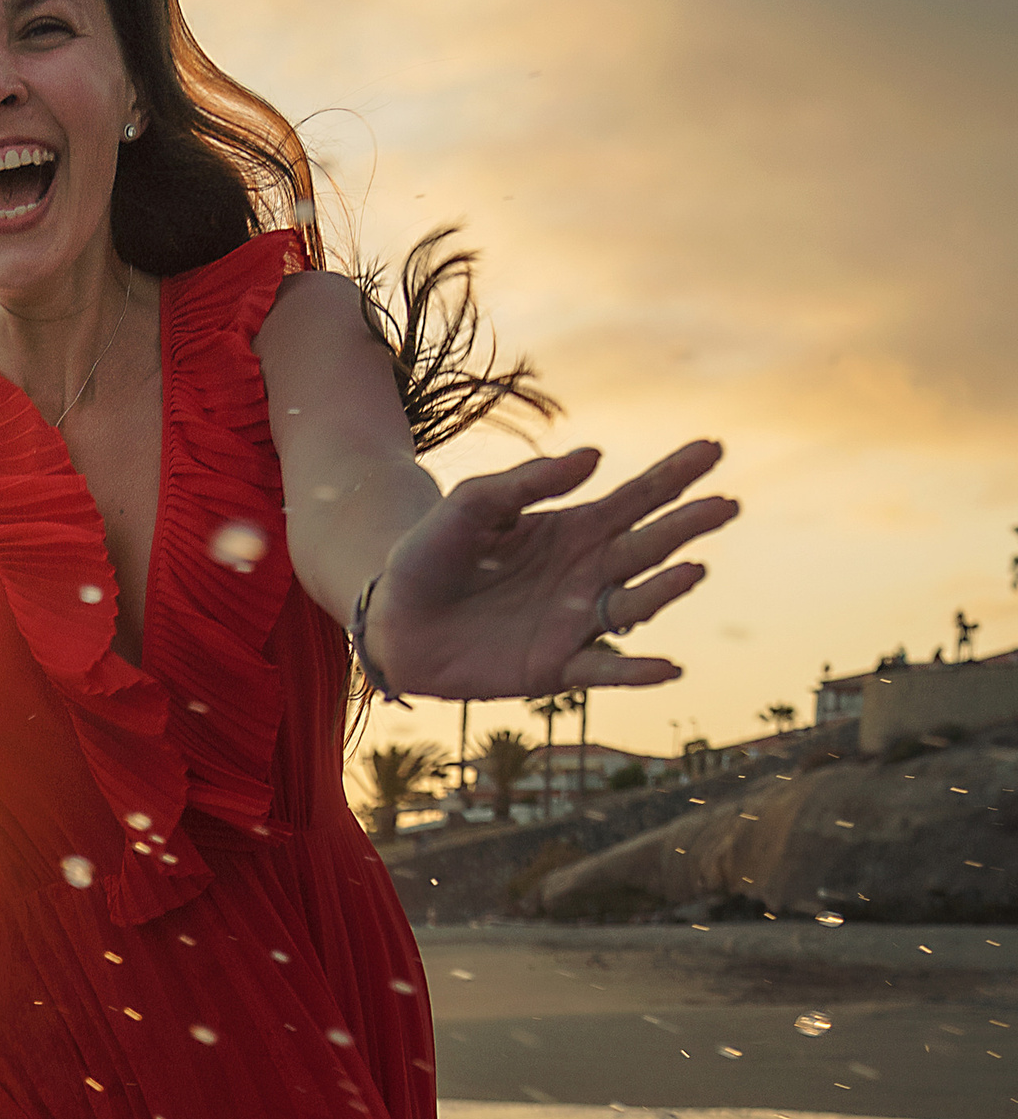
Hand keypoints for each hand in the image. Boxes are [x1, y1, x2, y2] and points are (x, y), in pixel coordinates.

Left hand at [365, 438, 736, 700]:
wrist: (392, 622)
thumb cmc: (431, 555)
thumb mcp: (470, 507)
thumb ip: (525, 483)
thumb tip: (593, 456)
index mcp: (575, 529)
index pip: (637, 498)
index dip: (675, 474)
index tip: (713, 448)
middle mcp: (588, 574)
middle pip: (649, 546)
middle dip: (688, 524)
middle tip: (726, 504)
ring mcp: (577, 623)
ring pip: (635, 605)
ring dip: (666, 589)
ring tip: (692, 569)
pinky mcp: (556, 669)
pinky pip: (603, 670)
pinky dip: (636, 671)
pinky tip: (667, 668)